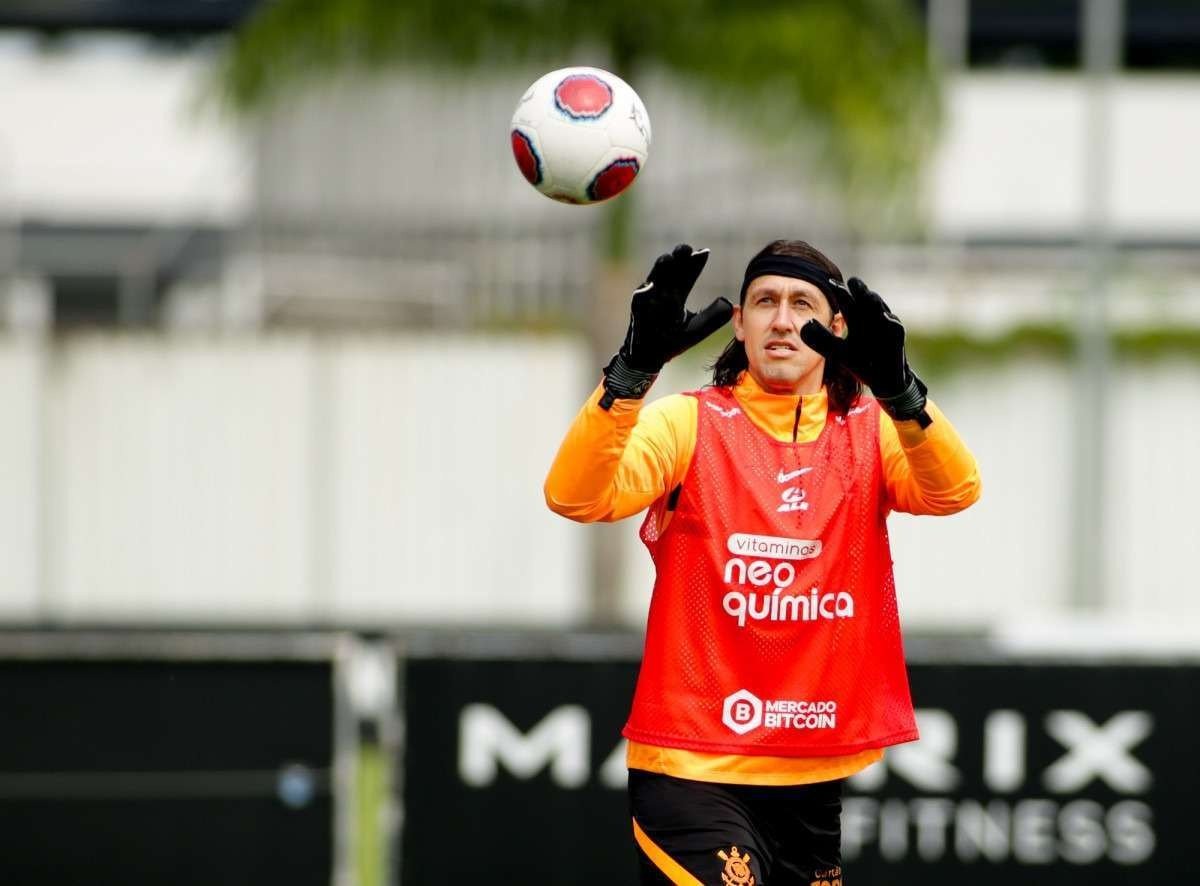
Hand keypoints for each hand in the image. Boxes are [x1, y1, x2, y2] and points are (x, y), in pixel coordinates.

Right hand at [601, 244, 731, 406]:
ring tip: (668, 259)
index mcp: (677, 295)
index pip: (687, 275)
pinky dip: (644, 293)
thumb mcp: (698, 328)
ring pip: (654, 279)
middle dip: (678, 259)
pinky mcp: (638, 312)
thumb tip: (729, 302)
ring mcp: (648, 301)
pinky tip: (650, 286)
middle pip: (671, 271)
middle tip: (686, 249)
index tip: (704, 252)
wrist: (651, 357)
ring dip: (660, 269)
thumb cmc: (673, 341)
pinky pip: (639, 301)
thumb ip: (713, 316)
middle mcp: (662, 294)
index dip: (695, 263)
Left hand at [799, 277, 929, 424]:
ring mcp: (886, 326)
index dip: (840, 293)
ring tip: (867, 295)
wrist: (881, 381)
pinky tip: (884, 316)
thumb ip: (822, 340)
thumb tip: (805, 326)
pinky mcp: (897, 337)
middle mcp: (872, 320)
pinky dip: (890, 322)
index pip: (848, 304)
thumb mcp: (838, 352)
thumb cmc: (862, 363)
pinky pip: (895, 327)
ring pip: (880, 310)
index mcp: (857, 320)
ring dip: (875, 302)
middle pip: (865, 301)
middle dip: (860, 291)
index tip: (830, 282)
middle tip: (852, 280)